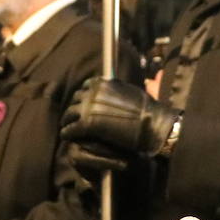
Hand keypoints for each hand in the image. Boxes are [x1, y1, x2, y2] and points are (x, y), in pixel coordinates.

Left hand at [59, 78, 179, 168]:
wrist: (152, 125)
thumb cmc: (147, 110)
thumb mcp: (129, 92)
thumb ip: (114, 91)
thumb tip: (110, 91)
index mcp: (103, 83)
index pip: (85, 87)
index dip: (83, 97)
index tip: (83, 105)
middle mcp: (93, 92)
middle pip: (75, 100)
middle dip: (74, 109)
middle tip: (73, 118)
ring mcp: (88, 107)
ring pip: (69, 114)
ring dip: (68, 121)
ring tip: (67, 129)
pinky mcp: (86, 124)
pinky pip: (70, 129)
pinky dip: (67, 133)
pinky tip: (67, 137)